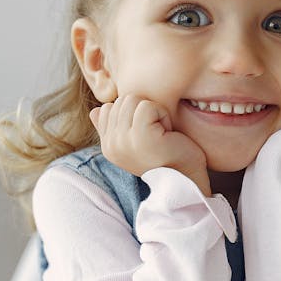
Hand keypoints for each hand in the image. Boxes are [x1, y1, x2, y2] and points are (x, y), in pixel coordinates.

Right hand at [89, 94, 210, 195]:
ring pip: (132, 99)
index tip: (146, 134)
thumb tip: (95, 111)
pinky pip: (147, 106)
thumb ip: (113, 127)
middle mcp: (111, 145)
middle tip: (157, 134)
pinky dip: (162, 114)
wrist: (185, 180)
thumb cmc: (166, 159)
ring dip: (154, 111)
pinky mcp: (139, 136)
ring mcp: (122, 141)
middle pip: (121, 101)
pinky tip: (167, 133)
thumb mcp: (135, 141)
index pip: (107, 108)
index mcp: (107, 146)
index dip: (132, 114)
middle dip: (144, 111)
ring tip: (161, 133)